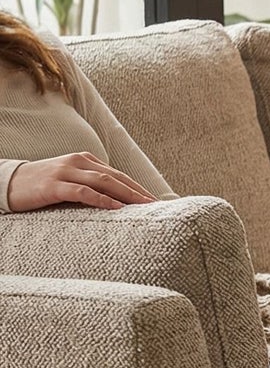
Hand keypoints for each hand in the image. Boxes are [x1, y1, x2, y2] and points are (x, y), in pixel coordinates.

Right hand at [6, 152, 156, 211]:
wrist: (8, 183)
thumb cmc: (44, 185)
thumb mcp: (72, 180)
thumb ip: (94, 185)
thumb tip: (121, 201)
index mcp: (85, 160)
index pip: (119, 174)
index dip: (139, 187)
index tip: (156, 201)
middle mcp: (78, 162)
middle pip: (116, 177)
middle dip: (139, 192)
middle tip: (157, 206)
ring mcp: (65, 172)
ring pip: (103, 182)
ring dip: (127, 195)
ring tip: (144, 207)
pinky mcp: (54, 186)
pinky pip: (82, 191)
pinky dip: (101, 199)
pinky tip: (116, 208)